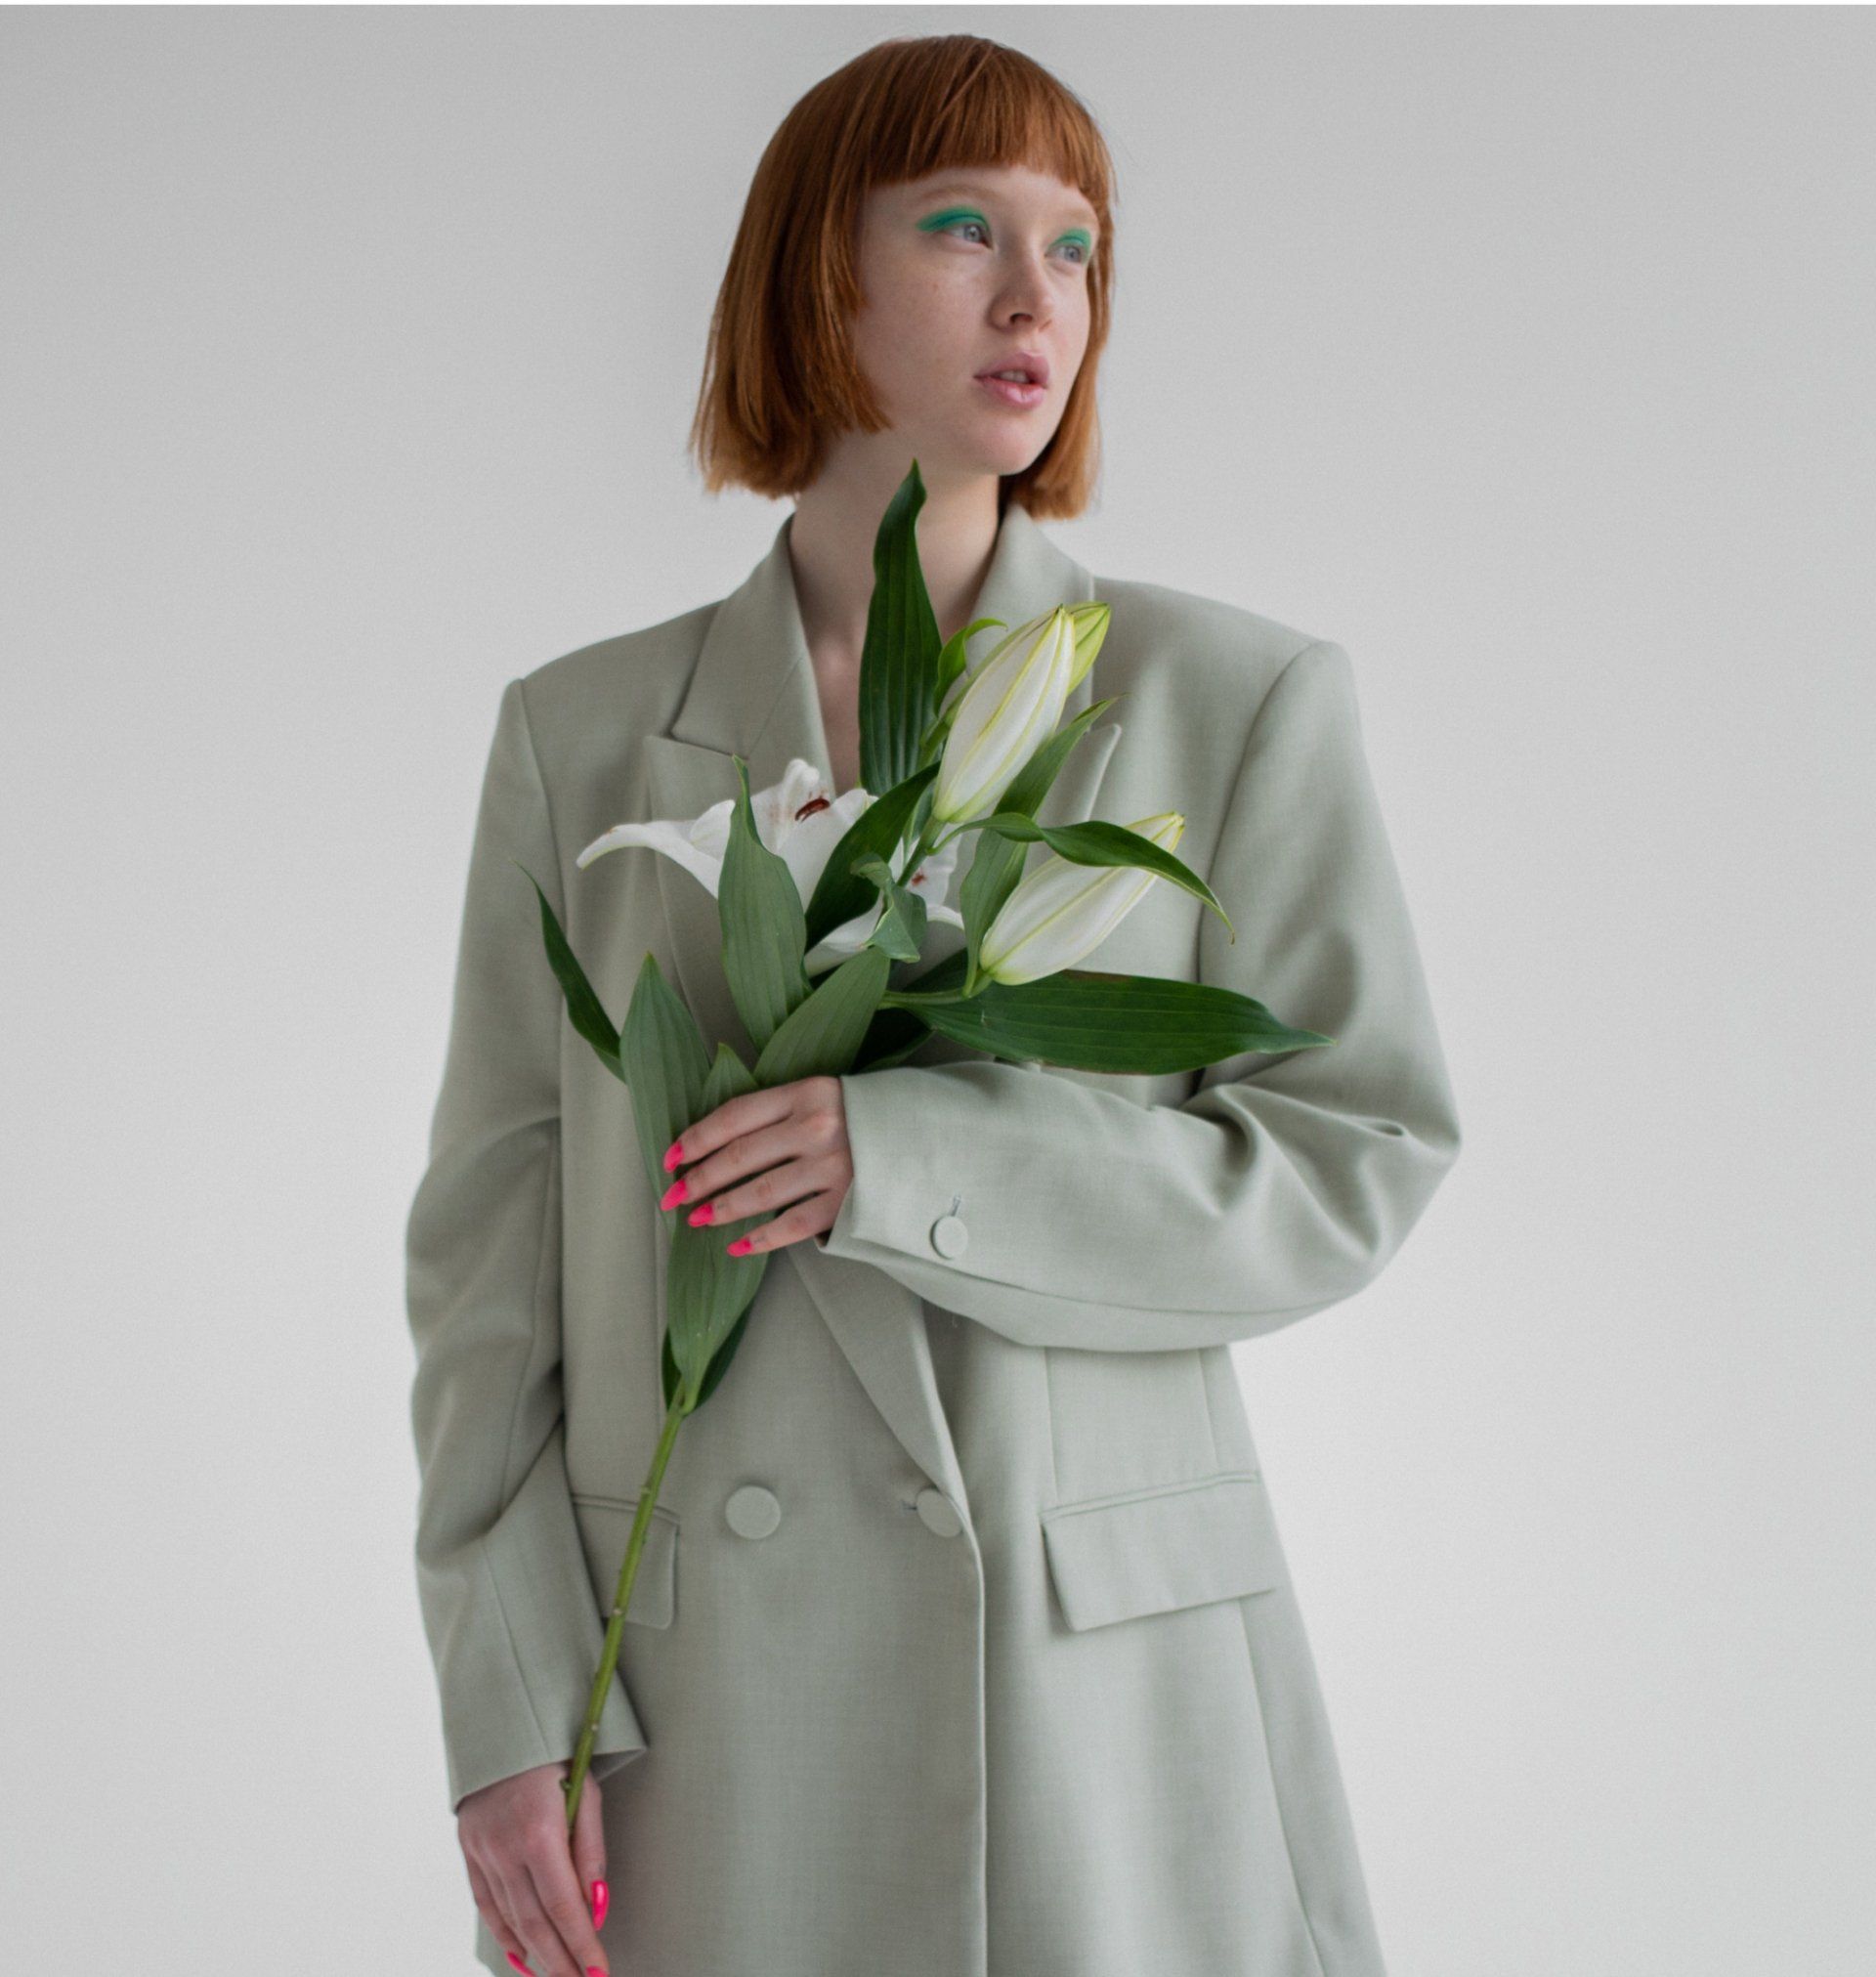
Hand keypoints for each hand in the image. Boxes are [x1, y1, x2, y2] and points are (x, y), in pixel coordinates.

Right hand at [457, 1760, 608, 1976]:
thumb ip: (590, 1852)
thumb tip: (596, 1908)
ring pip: (509, 1919)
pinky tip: (523, 1957)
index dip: (581, 1944)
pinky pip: (486, 1904)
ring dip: (537, 1955)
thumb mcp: (586, 1793)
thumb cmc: (555, 1757)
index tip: (599, 1971)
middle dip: (562, 1961)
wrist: (502, 1727)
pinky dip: (505, 1935)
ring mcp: (482, 1851)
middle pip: (534, 1923)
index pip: (563, 1905)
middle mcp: (505, 1847)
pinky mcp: (469, 1851)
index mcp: (539, 1831)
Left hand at [660, 1074, 853, 1253]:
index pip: (734, 1116)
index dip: (695, 1138)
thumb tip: (719, 1142)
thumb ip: (781, 1110)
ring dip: (723, 1209)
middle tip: (673, 1196)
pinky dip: (760, 1239)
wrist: (931, 1137)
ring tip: (699, 1219)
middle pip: (739, 1157)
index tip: (670, 1157)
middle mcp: (817, 1127)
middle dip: (699, 1179)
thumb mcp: (825, 1096)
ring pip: (760, 1193)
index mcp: (807, 1092)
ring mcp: (834, 1167)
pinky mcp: (848, 1201)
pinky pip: (792, 1225)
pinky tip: (737, 1246)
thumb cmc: (867, 1116)